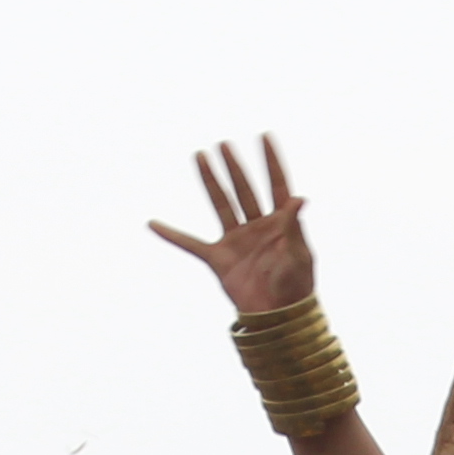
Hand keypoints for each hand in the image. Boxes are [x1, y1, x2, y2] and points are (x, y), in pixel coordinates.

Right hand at [148, 135, 318, 316]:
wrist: (278, 318)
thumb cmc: (296, 287)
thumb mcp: (300, 255)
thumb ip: (294, 226)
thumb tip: (300, 197)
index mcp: (281, 223)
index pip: (276, 184)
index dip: (271, 161)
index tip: (265, 136)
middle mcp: (257, 226)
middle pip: (244, 189)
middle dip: (234, 166)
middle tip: (223, 144)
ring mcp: (236, 240)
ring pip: (221, 204)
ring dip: (210, 181)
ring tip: (200, 156)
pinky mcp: (219, 259)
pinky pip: (190, 244)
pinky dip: (172, 235)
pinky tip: (153, 224)